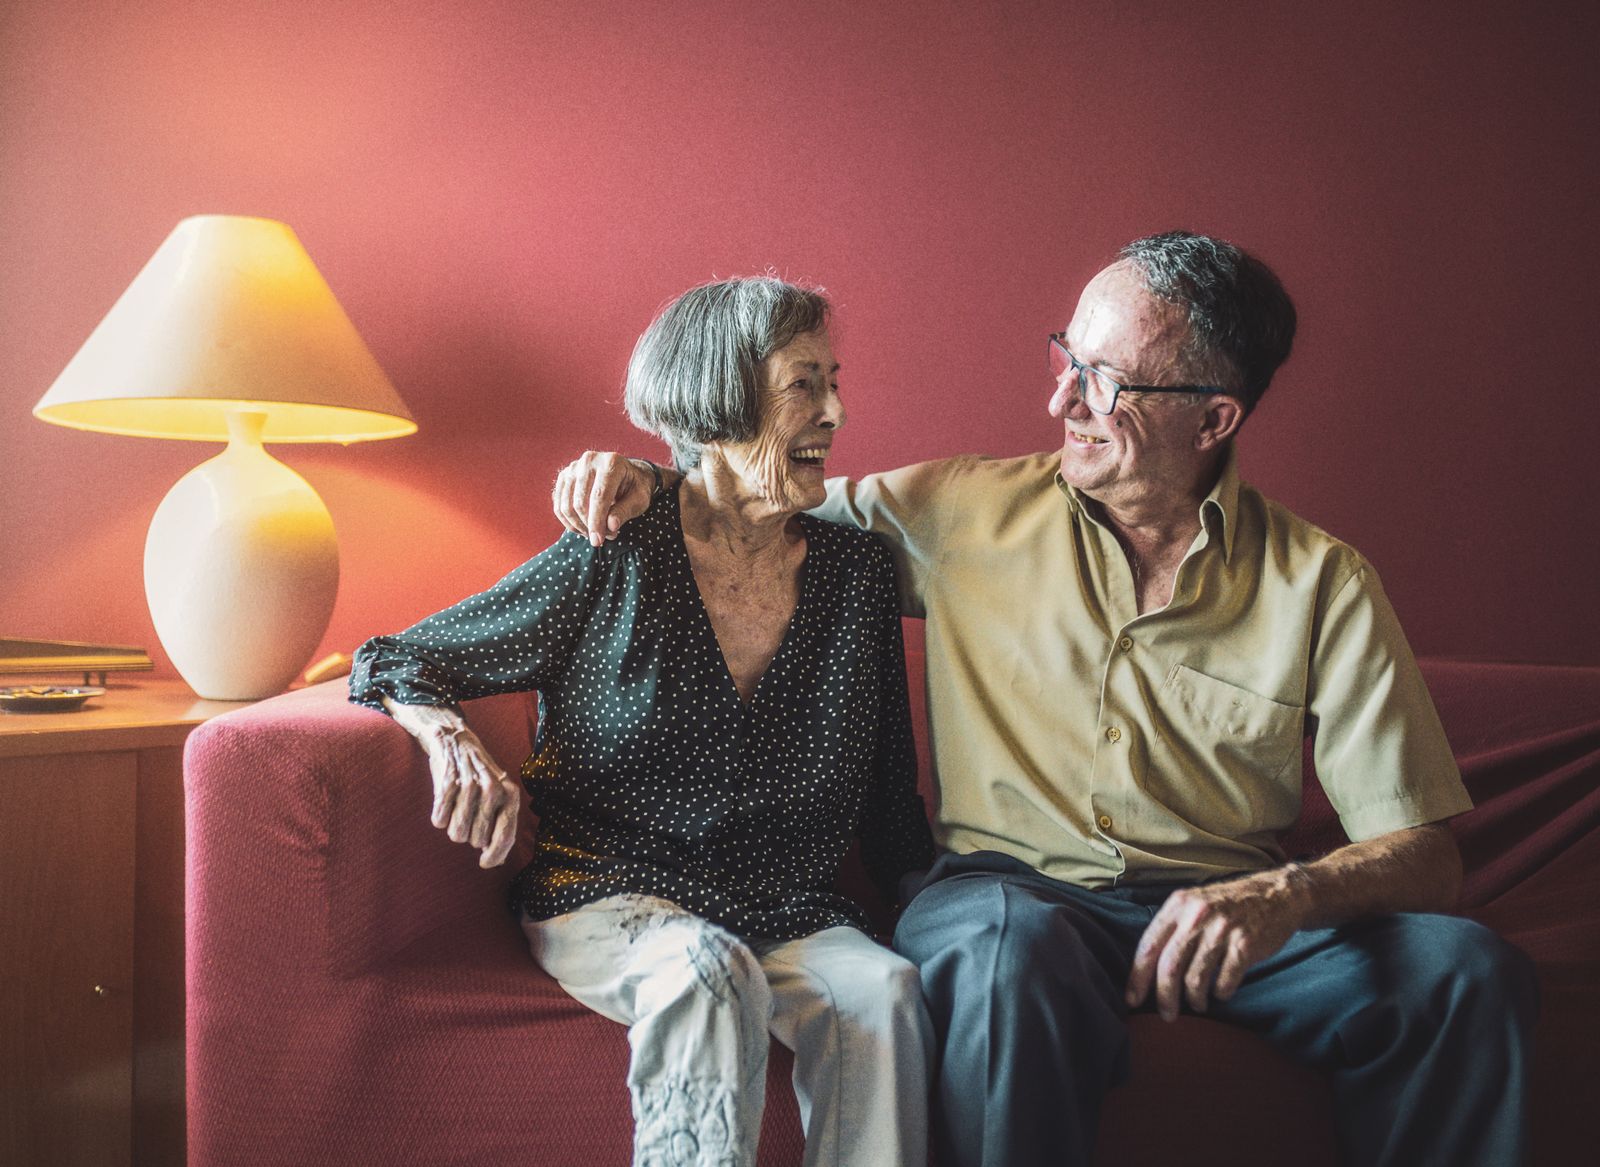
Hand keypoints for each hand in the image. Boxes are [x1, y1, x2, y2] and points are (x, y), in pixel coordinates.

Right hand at [384, 699, 521, 867]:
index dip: (495, 856)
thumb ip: (501, 823)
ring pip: (457, 834)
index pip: (505, 836)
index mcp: (510, 795)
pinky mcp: (448, 783)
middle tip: (468, 817)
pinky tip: (444, 803)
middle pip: (477, 841)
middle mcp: (494, 790)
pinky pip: (439, 821)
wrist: (455, 739)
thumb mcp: (499, 794)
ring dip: (454, 827)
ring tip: (457, 809)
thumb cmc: (479, 775)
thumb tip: (497, 861)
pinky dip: (439, 817)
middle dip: (470, 835)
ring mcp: (471, 786)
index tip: (484, 864)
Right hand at [551, 451, 656, 545]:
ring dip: (579, 526)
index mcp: (611, 463)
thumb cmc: (634, 487)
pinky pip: (559, 506)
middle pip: (580, 503)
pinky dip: (569, 522)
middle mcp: (589, 461)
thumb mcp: (639, 499)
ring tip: (595, 532)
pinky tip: (583, 527)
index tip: (598, 541)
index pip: (599, 497)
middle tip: (604, 537)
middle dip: (589, 526)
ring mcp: (573, 468)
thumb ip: (625, 511)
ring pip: (566, 506)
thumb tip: (610, 526)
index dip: (597, 522)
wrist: (625, 474)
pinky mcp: (563, 477)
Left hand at [1125, 866, 1311, 1020]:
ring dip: (1194, 1000)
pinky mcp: (1245, 945)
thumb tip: (1145, 969)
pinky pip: (1225, 982)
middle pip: (1169, 967)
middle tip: (1167, 1015)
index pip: (1148, 946)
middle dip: (1164, 998)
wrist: (1275, 895)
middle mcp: (1197, 916)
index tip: (1132, 999)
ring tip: (1197, 1004)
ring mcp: (1222, 930)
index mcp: (1178, 905)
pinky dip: (1221, 993)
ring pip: (1196, 979)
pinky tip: (1221, 992)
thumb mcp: (1193, 904)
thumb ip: (1172, 928)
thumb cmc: (1227, 905)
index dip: (1137, 977)